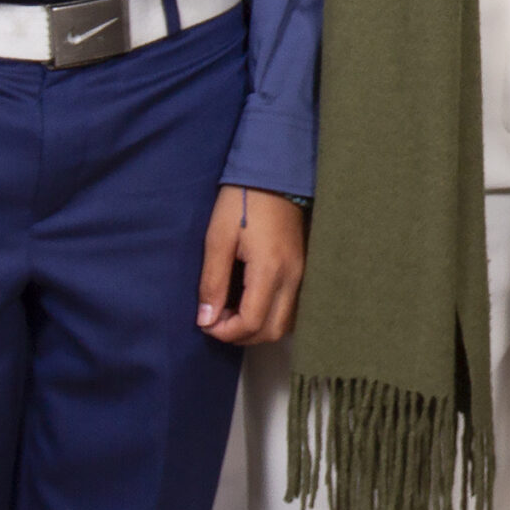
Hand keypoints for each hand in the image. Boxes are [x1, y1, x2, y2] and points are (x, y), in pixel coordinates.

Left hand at [198, 186, 306, 345]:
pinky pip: (291, 307)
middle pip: (272, 331)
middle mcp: (292, 277)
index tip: (205, 321)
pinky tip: (251, 301)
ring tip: (233, 311)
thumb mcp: (218, 237)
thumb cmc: (242, 201)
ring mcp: (302, 273)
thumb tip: (206, 320)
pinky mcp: (303, 268)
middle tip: (218, 319)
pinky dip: (271, 315)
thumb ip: (212, 281)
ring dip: (258, 327)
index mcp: (269, 270)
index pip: (251, 323)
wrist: (276, 173)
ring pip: (285, 323)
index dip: (224, 332)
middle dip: (242, 335)